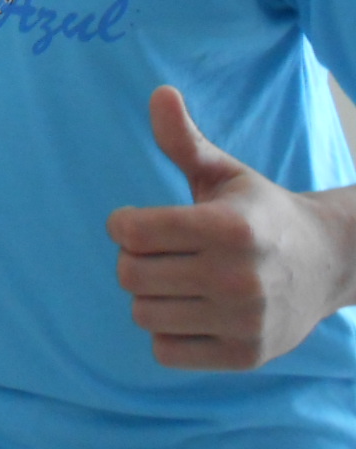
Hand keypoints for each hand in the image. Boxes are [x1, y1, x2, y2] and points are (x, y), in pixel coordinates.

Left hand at [107, 85, 343, 369]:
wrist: (326, 263)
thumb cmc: (258, 211)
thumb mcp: (224, 172)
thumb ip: (184, 140)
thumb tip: (159, 92)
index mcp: (228, 227)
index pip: (131, 232)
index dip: (122, 224)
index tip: (137, 222)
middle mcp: (238, 277)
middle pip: (130, 275)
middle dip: (133, 260)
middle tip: (158, 253)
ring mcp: (244, 321)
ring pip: (143, 315)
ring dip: (149, 297)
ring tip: (176, 281)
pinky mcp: (244, 356)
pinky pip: (165, 351)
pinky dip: (166, 333)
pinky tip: (190, 311)